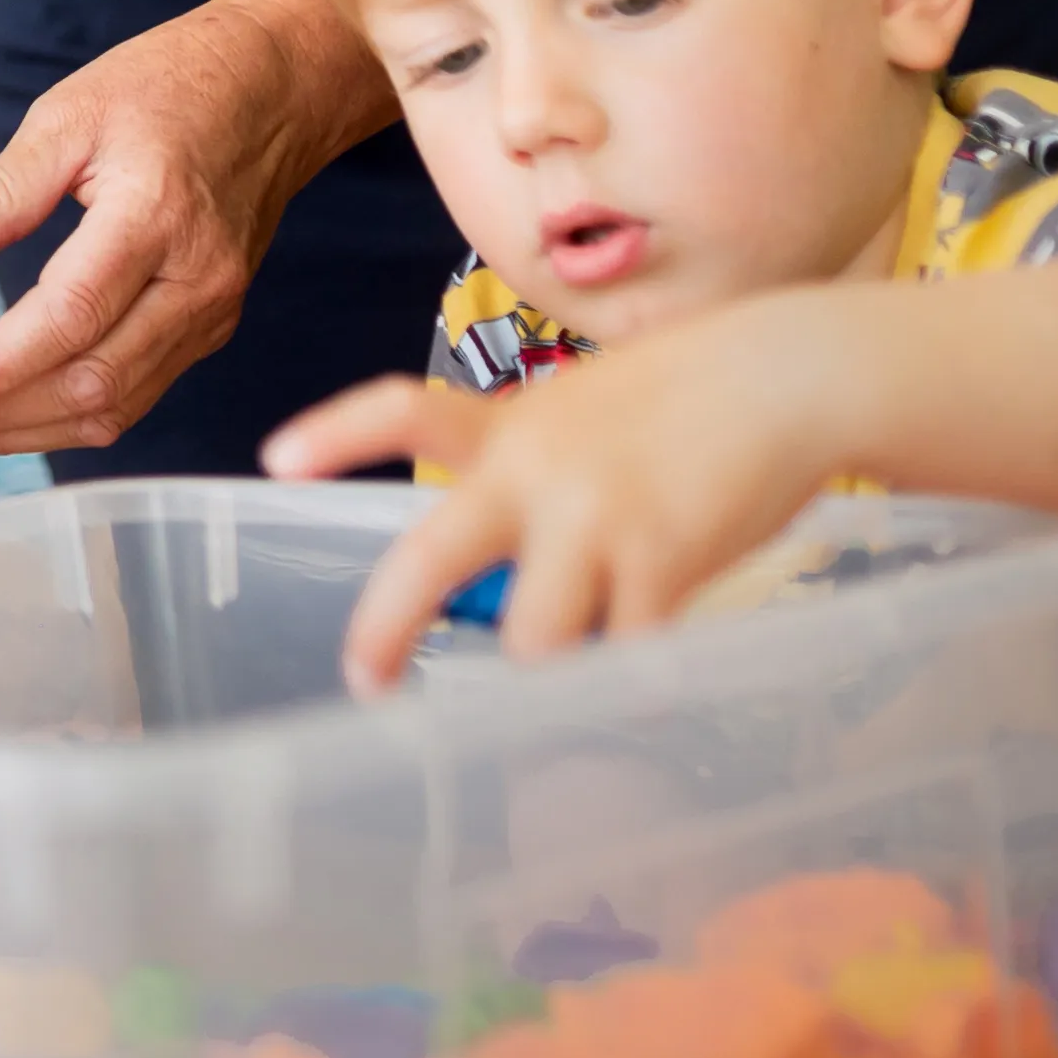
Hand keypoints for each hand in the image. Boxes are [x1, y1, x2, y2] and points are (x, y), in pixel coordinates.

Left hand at [0, 0, 336, 457]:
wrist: (272, 87)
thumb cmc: (168, 86)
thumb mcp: (71, 113)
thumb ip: (2, 188)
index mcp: (154, 216)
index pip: (71, 317)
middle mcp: (195, 280)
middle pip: (92, 383)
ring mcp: (211, 312)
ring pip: (115, 405)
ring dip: (28, 430)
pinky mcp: (211, 326)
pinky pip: (136, 392)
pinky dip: (68, 414)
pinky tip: (11, 408)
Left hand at [265, 309, 847, 692]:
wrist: (782, 377)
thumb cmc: (685, 407)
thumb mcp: (586, 423)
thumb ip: (537, 492)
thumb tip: (518, 608)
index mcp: (510, 427)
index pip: (403, 410)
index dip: (336, 435)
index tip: (276, 459)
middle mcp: (535, 469)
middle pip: (433, 558)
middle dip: (388, 629)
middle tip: (366, 680)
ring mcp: (594, 517)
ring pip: (534, 643)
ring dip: (552, 672)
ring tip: (587, 658)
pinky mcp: (661, 561)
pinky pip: (625, 657)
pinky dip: (637, 678)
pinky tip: (657, 669)